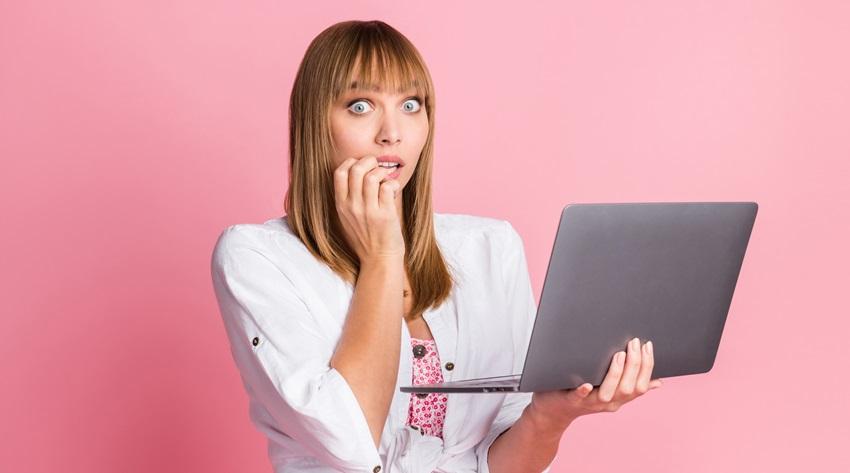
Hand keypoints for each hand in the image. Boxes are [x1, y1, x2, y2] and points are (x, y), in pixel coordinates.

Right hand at [333, 155, 404, 262]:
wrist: (379, 259)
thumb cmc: (366, 238)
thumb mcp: (347, 219)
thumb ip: (348, 199)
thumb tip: (357, 173)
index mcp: (341, 206)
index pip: (340, 172)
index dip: (351, 162)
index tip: (361, 165)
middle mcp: (352, 207)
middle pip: (356, 169)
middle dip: (369, 161)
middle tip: (377, 166)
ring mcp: (368, 211)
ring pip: (373, 176)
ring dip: (382, 172)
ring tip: (386, 179)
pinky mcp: (385, 215)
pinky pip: (388, 187)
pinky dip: (393, 183)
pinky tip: (394, 190)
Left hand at [528, 338, 662, 429]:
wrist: (554, 412)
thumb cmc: (583, 395)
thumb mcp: (610, 391)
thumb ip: (630, 384)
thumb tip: (657, 381)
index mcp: (620, 398)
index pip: (641, 385)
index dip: (647, 366)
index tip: (647, 345)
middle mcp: (608, 402)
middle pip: (628, 388)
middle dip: (635, 364)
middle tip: (634, 343)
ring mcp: (590, 403)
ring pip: (608, 393)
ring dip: (616, 374)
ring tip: (619, 355)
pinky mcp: (571, 400)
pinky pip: (578, 397)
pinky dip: (583, 391)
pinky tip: (586, 383)